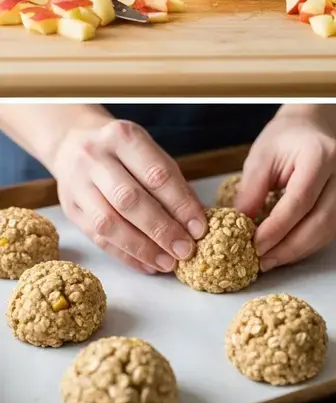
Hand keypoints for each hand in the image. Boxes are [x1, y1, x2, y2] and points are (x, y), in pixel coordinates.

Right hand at [51, 119, 206, 273]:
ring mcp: (77, 184)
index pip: (157, 175)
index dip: (180, 204)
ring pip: (108, 223)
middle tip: (185, 250)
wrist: (72, 143)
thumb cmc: (125, 152)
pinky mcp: (70, 209)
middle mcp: (95, 158)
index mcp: (124, 137)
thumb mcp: (152, 154)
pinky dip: (125, 255)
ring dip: (141, 247)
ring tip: (167, 262)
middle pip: (129, 200)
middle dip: (161, 229)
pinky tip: (146, 264)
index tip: (199, 228)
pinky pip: (97, 238)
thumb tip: (198, 220)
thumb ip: (175, 184)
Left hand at [233, 113, 335, 271]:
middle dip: (289, 246)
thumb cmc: (284, 140)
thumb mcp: (261, 157)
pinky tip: (284, 252)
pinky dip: (306, 246)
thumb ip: (251, 191)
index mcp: (321, 155)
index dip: (278, 227)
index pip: (301, 199)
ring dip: (298, 251)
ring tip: (269, 261)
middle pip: (321, 220)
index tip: (254, 245)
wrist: (310, 129)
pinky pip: (328, 232)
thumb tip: (241, 227)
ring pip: (328, 231)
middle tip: (261, 261)